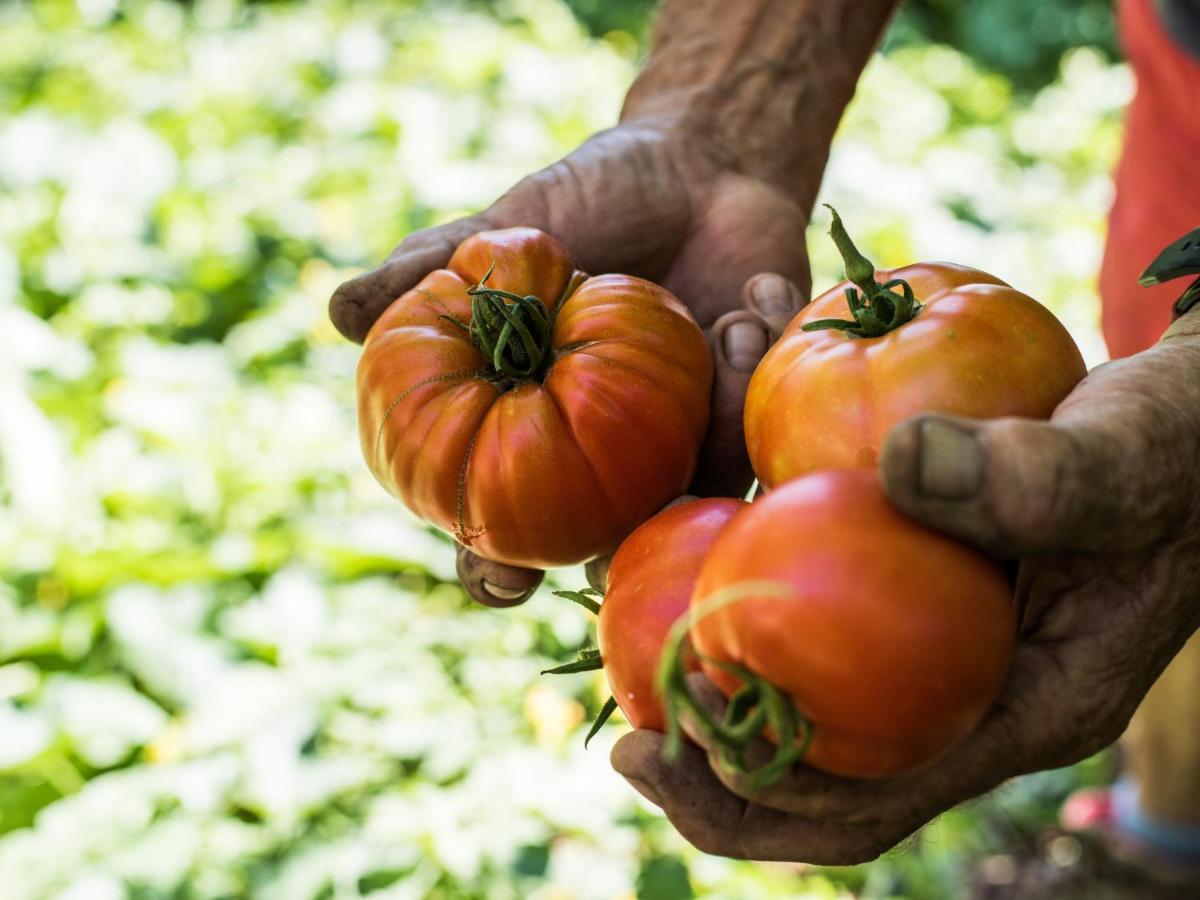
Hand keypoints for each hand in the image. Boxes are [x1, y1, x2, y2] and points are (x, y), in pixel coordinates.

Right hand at [332, 119, 809, 605]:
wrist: (702, 164)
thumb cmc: (594, 201)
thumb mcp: (512, 230)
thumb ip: (433, 270)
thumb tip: (338, 312)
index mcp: (537, 431)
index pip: (502, 525)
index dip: (494, 565)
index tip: (499, 577)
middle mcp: (612, 460)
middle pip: (606, 548)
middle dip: (618, 557)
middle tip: (629, 536)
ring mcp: (686, 447)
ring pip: (694, 497)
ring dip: (713, 418)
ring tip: (722, 318)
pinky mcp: (753, 417)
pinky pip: (760, 435)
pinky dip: (757, 365)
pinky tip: (751, 295)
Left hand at [610, 311, 1199, 862]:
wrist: (1188, 423)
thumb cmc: (1177, 440)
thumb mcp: (1129, 451)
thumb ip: (1038, 473)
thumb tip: (901, 462)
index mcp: (1029, 706)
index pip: (878, 796)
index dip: (762, 794)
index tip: (661, 747)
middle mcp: (975, 700)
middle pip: (830, 781)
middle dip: (723, 774)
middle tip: (628, 739)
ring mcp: (945, 657)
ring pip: (817, 707)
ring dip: (725, 690)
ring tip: (634, 662)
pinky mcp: (922, 601)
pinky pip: (827, 630)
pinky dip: (757, 608)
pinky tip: (694, 562)